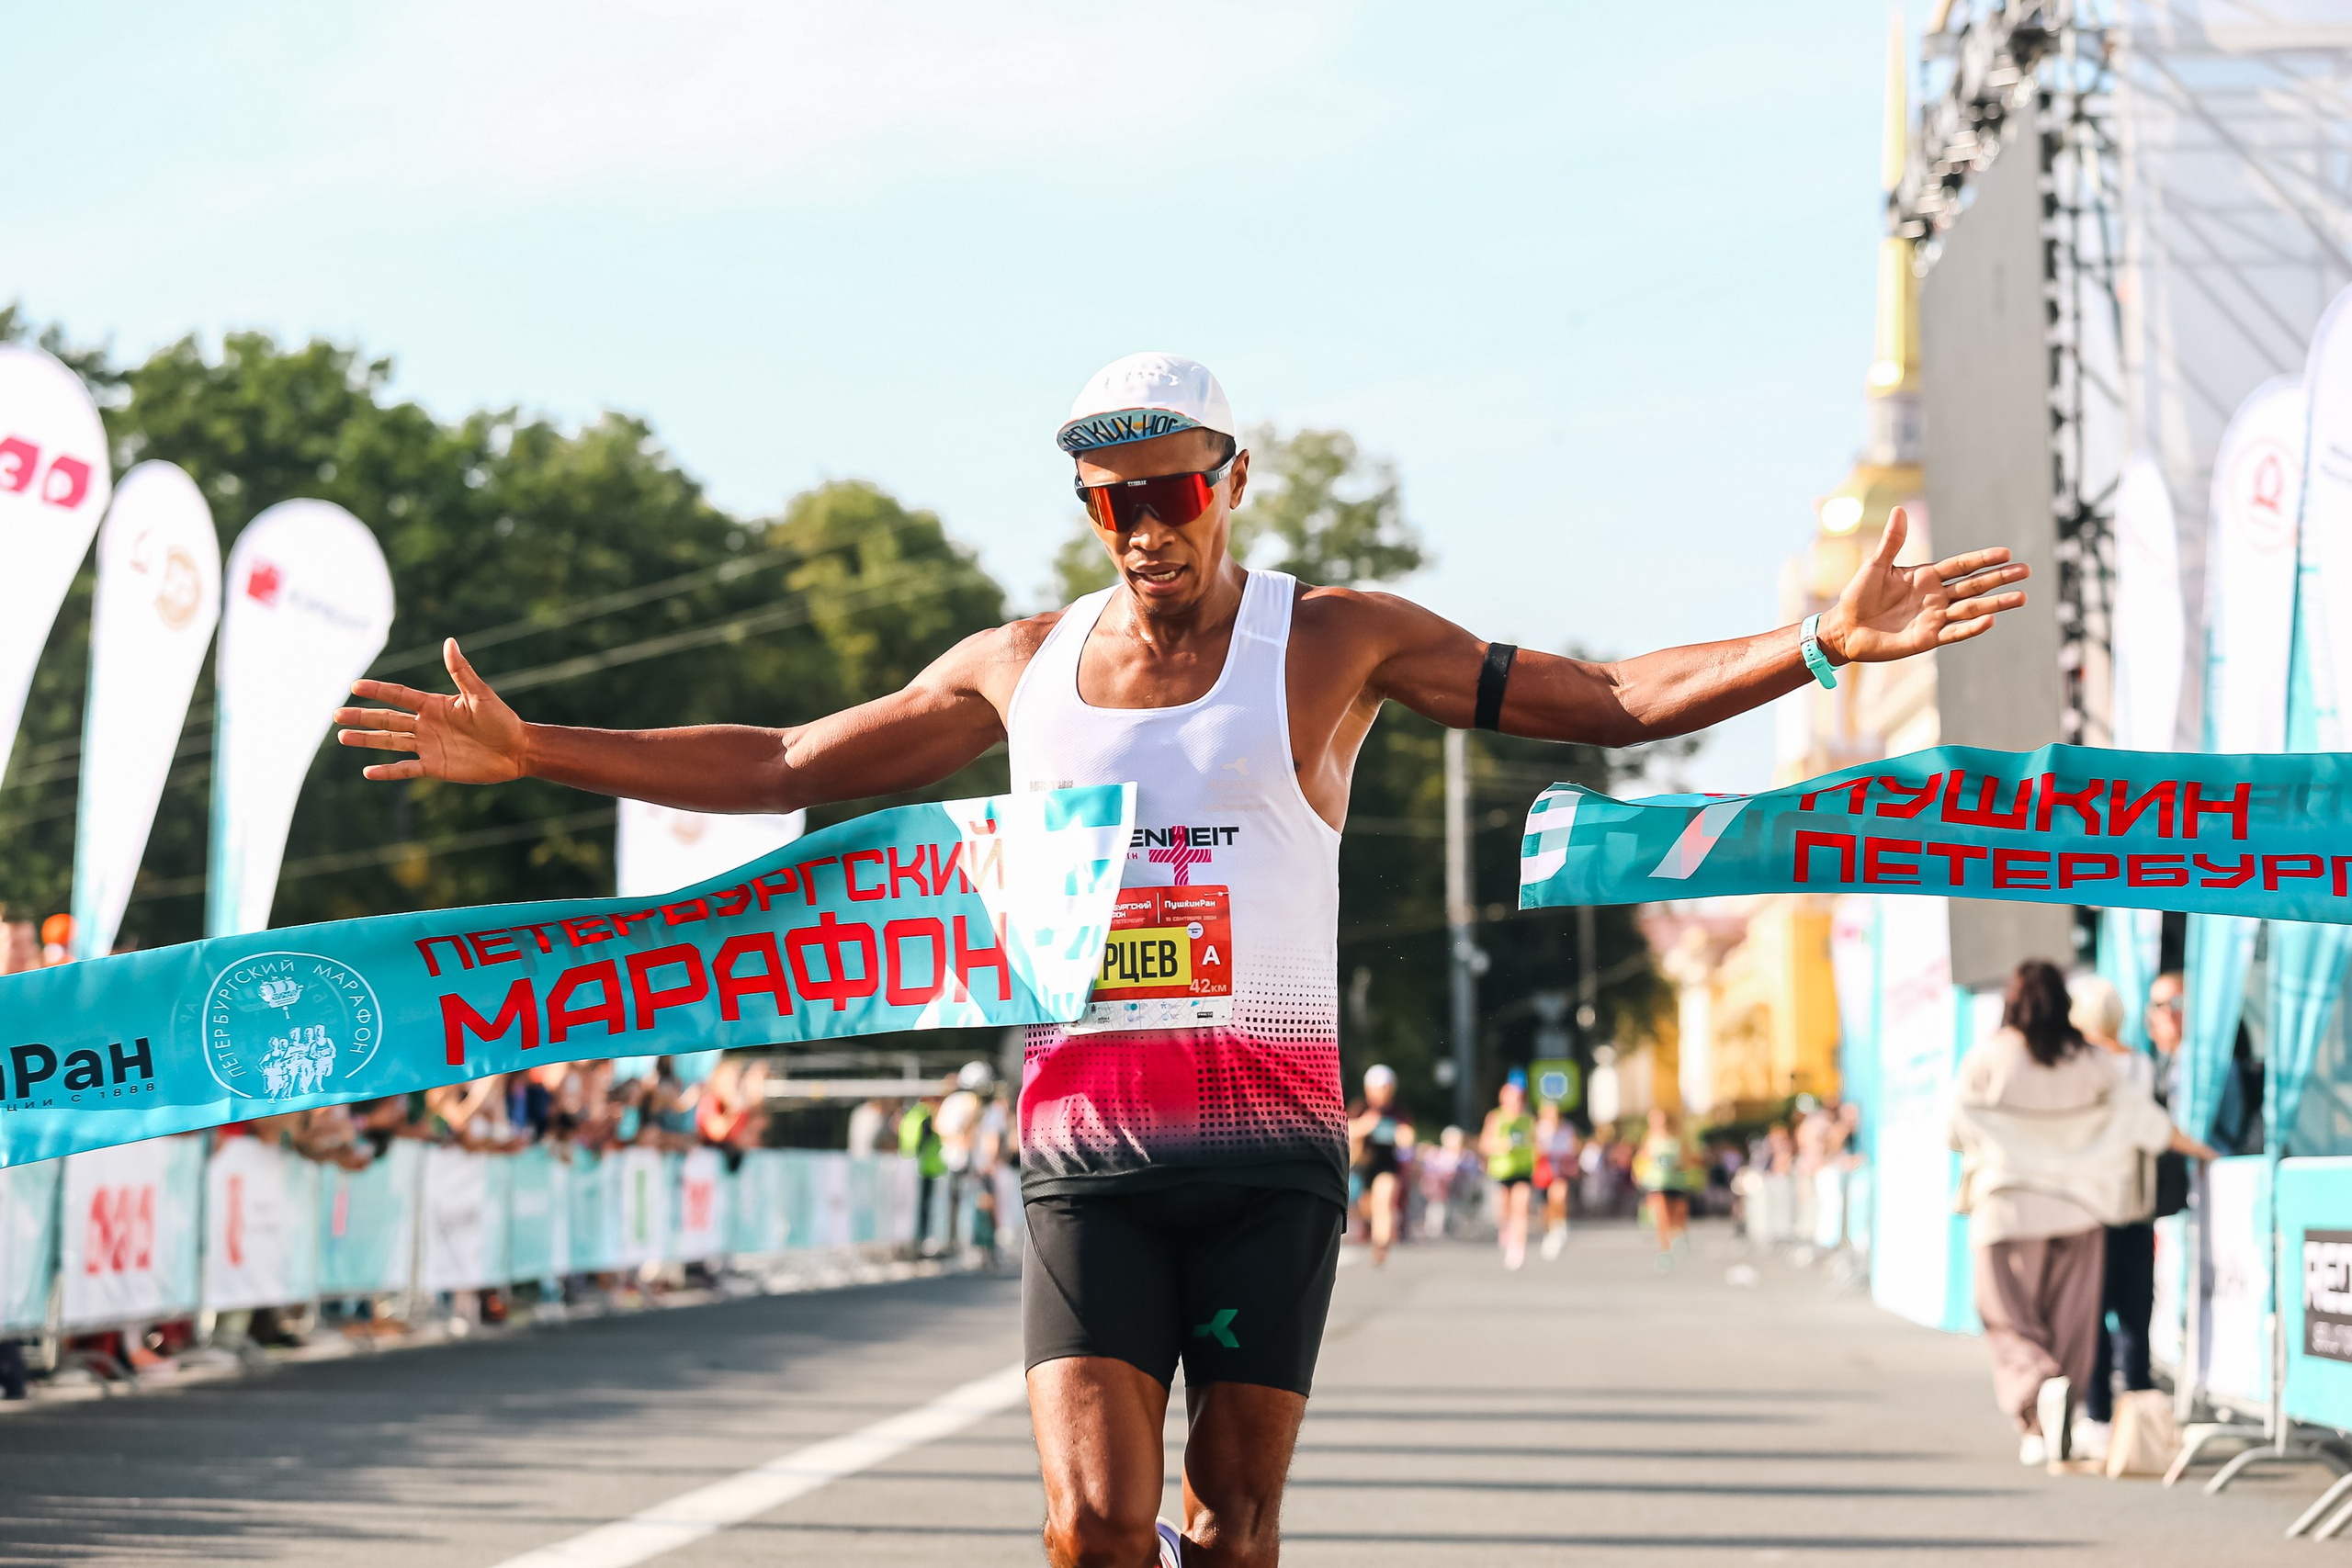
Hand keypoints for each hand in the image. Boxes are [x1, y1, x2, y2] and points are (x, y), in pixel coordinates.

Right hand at [335, 639, 527, 783]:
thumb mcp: (480, 694)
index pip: (398, 695)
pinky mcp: (434, 767)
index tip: (354, 686)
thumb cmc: (501, 719)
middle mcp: (426, 724)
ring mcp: (428, 746)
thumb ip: (461, 671)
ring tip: (342, 736)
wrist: (517, 750)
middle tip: (336, 713)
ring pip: (390, 742)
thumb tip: (449, 641)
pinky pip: (406, 769)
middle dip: (362, 716)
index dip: (377, 690)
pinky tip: (368, 771)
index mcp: (434, 705)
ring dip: (366, 740)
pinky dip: (388, 771)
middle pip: (387, 719)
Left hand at [1816, 506, 2029, 664]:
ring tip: (2021, 597)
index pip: (1962, 565)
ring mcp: (1934, 618)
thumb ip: (1892, 541)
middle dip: (2000, 579)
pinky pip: (1954, 632)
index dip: (1983, 559)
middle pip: (1974, 585)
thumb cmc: (1858, 595)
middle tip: (2025, 571)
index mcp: (1927, 577)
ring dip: (1996, 604)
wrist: (1845, 628)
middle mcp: (1936, 597)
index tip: (2006, 553)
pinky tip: (1990, 620)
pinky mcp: (1927, 638)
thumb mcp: (1875, 565)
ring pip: (1971, 609)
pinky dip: (1971, 628)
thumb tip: (1899, 509)